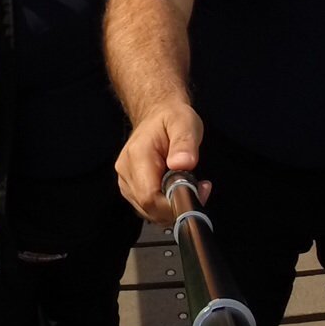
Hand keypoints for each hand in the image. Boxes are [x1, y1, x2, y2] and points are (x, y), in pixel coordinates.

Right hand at [115, 103, 205, 222]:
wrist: (157, 114)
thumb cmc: (171, 118)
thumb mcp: (185, 123)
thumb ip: (184, 143)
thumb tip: (183, 163)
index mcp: (137, 156)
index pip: (150, 196)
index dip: (173, 204)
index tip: (196, 193)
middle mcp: (126, 171)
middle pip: (149, 208)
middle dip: (176, 205)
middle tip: (199, 188)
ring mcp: (126, 181)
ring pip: (149, 211)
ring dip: (172, 206)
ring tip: (190, 184)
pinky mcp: (130, 187)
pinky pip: (148, 207)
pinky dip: (165, 204)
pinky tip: (177, 189)